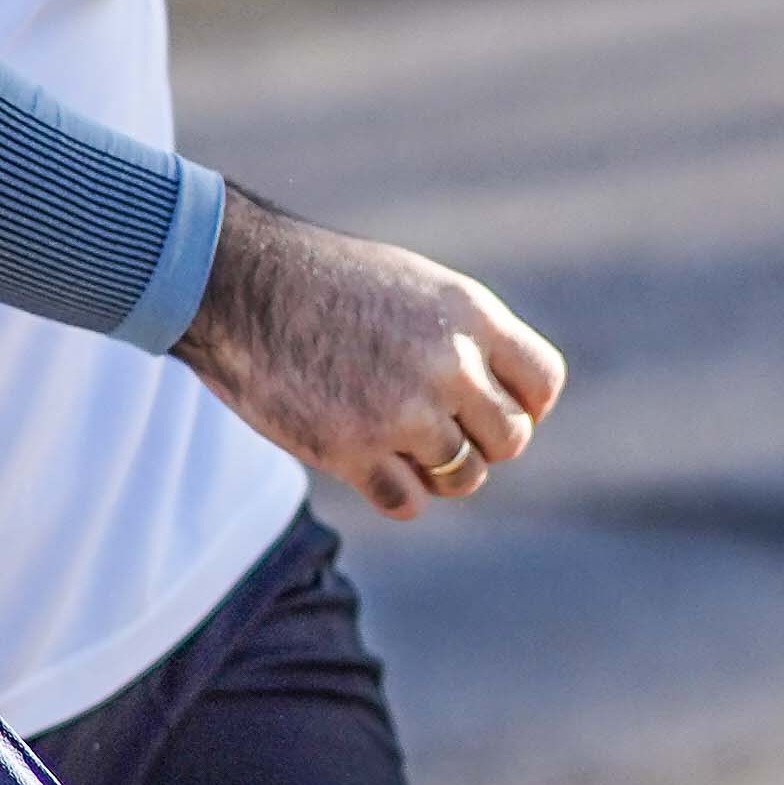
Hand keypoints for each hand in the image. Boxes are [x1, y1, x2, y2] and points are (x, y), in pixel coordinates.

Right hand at [178, 190, 563, 520]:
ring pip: (464, 477)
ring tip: (398, 448)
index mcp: (468, 314)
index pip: (542, 382)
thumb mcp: (412, 285)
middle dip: (478, 443)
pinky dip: (394, 494)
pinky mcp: (352, 450)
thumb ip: (460, 335)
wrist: (241, 282)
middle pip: (508, 439)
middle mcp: (447, 363)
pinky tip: (367, 466)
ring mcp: (402, 411)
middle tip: (434, 431)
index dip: (523, 404)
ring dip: (437, 473)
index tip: (487, 407)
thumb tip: (493, 396)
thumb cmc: (321, 281)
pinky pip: (407, 504)